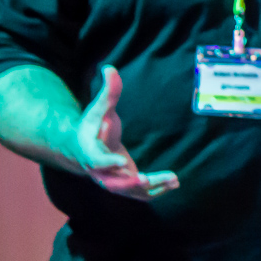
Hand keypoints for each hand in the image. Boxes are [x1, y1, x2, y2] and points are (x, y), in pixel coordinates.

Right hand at [76, 66, 179, 200]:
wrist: (86, 147)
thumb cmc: (94, 125)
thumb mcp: (100, 108)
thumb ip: (108, 91)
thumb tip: (110, 67)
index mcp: (90, 152)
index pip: (97, 160)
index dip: (108, 163)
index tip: (122, 163)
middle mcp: (100, 172)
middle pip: (113, 183)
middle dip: (130, 183)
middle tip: (146, 179)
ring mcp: (112, 181)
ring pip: (131, 191)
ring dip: (151, 188)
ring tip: (173, 179)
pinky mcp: (125, 185)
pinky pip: (140, 193)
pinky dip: (157, 190)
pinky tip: (175, 183)